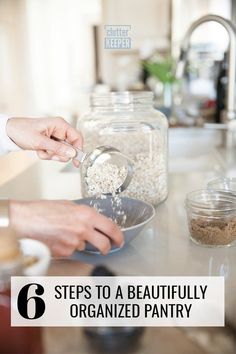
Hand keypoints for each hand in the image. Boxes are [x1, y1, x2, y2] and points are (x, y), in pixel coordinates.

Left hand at [6, 117, 82, 165]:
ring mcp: (55, 137)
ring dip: (51, 155)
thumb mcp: (40, 141)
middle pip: (70, 147)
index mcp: (60, 125)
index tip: (77, 161)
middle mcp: (59, 130)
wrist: (10, 132)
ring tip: (41, 150)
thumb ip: (58, 148)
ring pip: (62, 152)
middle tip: (49, 154)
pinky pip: (54, 153)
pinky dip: (46, 154)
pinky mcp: (51, 143)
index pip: (77, 137)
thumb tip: (73, 154)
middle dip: (59, 154)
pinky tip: (38, 150)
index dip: (78, 150)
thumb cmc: (23, 131)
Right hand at [9, 200, 123, 255]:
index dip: (118, 236)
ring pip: (84, 246)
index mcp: (87, 214)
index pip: (111, 228)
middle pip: (104, 244)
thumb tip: (91, 221)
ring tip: (64, 233)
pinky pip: (72, 251)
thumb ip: (83, 214)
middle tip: (106, 247)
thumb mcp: (69, 205)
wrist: (26, 220)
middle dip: (107, 247)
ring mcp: (74, 242)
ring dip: (79, 243)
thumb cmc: (43, 210)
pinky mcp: (65, 252)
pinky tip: (57, 238)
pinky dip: (67, 247)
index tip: (119, 239)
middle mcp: (83, 229)